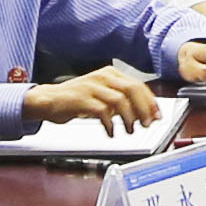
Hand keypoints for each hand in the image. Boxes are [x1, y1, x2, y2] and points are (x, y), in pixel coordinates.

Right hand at [28, 64, 160, 125]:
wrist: (49, 100)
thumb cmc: (76, 99)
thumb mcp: (102, 96)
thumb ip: (121, 102)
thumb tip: (143, 114)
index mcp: (111, 73)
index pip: (138, 85)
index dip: (150, 102)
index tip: (156, 115)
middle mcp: (103, 77)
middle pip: (133, 90)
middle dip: (144, 109)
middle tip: (147, 124)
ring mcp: (92, 87)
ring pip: (120, 100)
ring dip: (129, 118)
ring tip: (129, 130)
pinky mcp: (82, 99)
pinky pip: (102, 111)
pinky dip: (110, 124)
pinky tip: (110, 132)